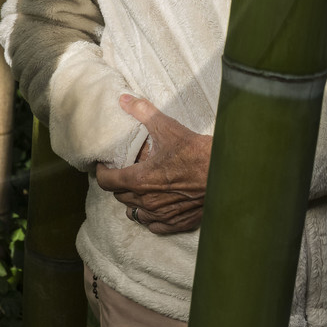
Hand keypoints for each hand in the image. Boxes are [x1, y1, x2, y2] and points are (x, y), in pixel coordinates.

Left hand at [94, 93, 213, 234]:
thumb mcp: (167, 127)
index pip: (107, 182)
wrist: (225, 173)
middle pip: (120, 197)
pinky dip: (151, 218)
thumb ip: (142, 112)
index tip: (104, 165)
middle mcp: (147, 202)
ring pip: (135, 213)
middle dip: (119, 184)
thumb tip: (124, 100)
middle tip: (125, 171)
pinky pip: (155, 226)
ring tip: (140, 188)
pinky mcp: (178, 222)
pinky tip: (156, 206)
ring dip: (133, 202)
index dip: (101, 172)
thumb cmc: (196, 152)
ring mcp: (162, 215)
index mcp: (139, 180)